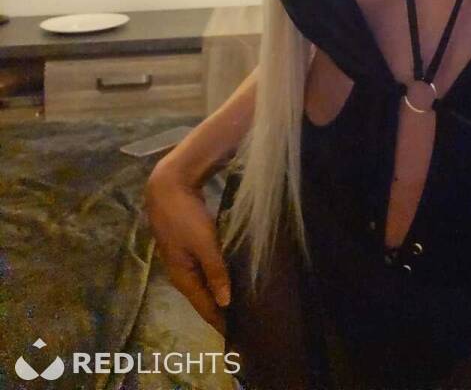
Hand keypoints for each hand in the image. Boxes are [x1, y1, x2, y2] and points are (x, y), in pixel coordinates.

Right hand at [145, 159, 230, 334]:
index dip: (221, 323)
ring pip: (206, 284)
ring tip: (243, 305)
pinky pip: (207, 269)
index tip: (239, 339)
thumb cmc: (184, 216)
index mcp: (183, 278)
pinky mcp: (190, 247)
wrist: (167, 187)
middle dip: (223, 312)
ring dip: (222, 294)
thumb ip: (216, 271)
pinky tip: (232, 277)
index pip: (205, 308)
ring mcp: (185, 260)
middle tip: (247, 322)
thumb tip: (226, 302)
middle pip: (205, 299)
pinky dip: (219, 277)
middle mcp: (182, 274)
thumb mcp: (204, 242)